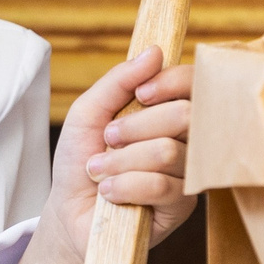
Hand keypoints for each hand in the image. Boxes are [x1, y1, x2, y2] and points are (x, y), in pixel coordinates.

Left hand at [44, 47, 197, 261]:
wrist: (69, 211)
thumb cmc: (82, 157)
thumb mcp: (88, 113)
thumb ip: (119, 81)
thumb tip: (154, 52)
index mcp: (168, 110)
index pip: (194, 85)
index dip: (172, 82)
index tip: (141, 93)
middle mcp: (186, 140)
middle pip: (184, 116)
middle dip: (135, 126)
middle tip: (108, 138)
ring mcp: (187, 174)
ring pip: (168, 153)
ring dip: (122, 161)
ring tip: (99, 170)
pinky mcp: (181, 207)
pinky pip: (163, 187)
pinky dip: (126, 186)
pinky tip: (108, 192)